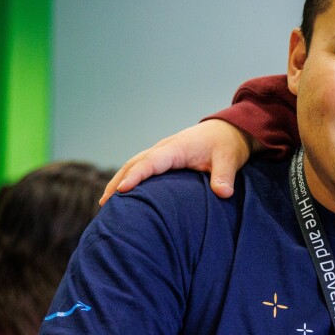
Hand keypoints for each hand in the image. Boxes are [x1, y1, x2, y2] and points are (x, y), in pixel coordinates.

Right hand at [100, 119, 254, 204]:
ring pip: (134, 165)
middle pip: (135, 164)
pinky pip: (142, 167)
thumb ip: (224, 176)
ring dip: (119, 180)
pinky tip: (123, 194)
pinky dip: (129, 178)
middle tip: (105, 204)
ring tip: (105, 203)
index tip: (123, 190)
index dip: (137, 176)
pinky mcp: (164, 158)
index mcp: (176, 149)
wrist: (229, 130)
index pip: (151, 162)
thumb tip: (223, 193)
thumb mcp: (229, 159)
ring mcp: (162, 153)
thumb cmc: (227, 144)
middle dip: (118, 182)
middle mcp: (164, 149)